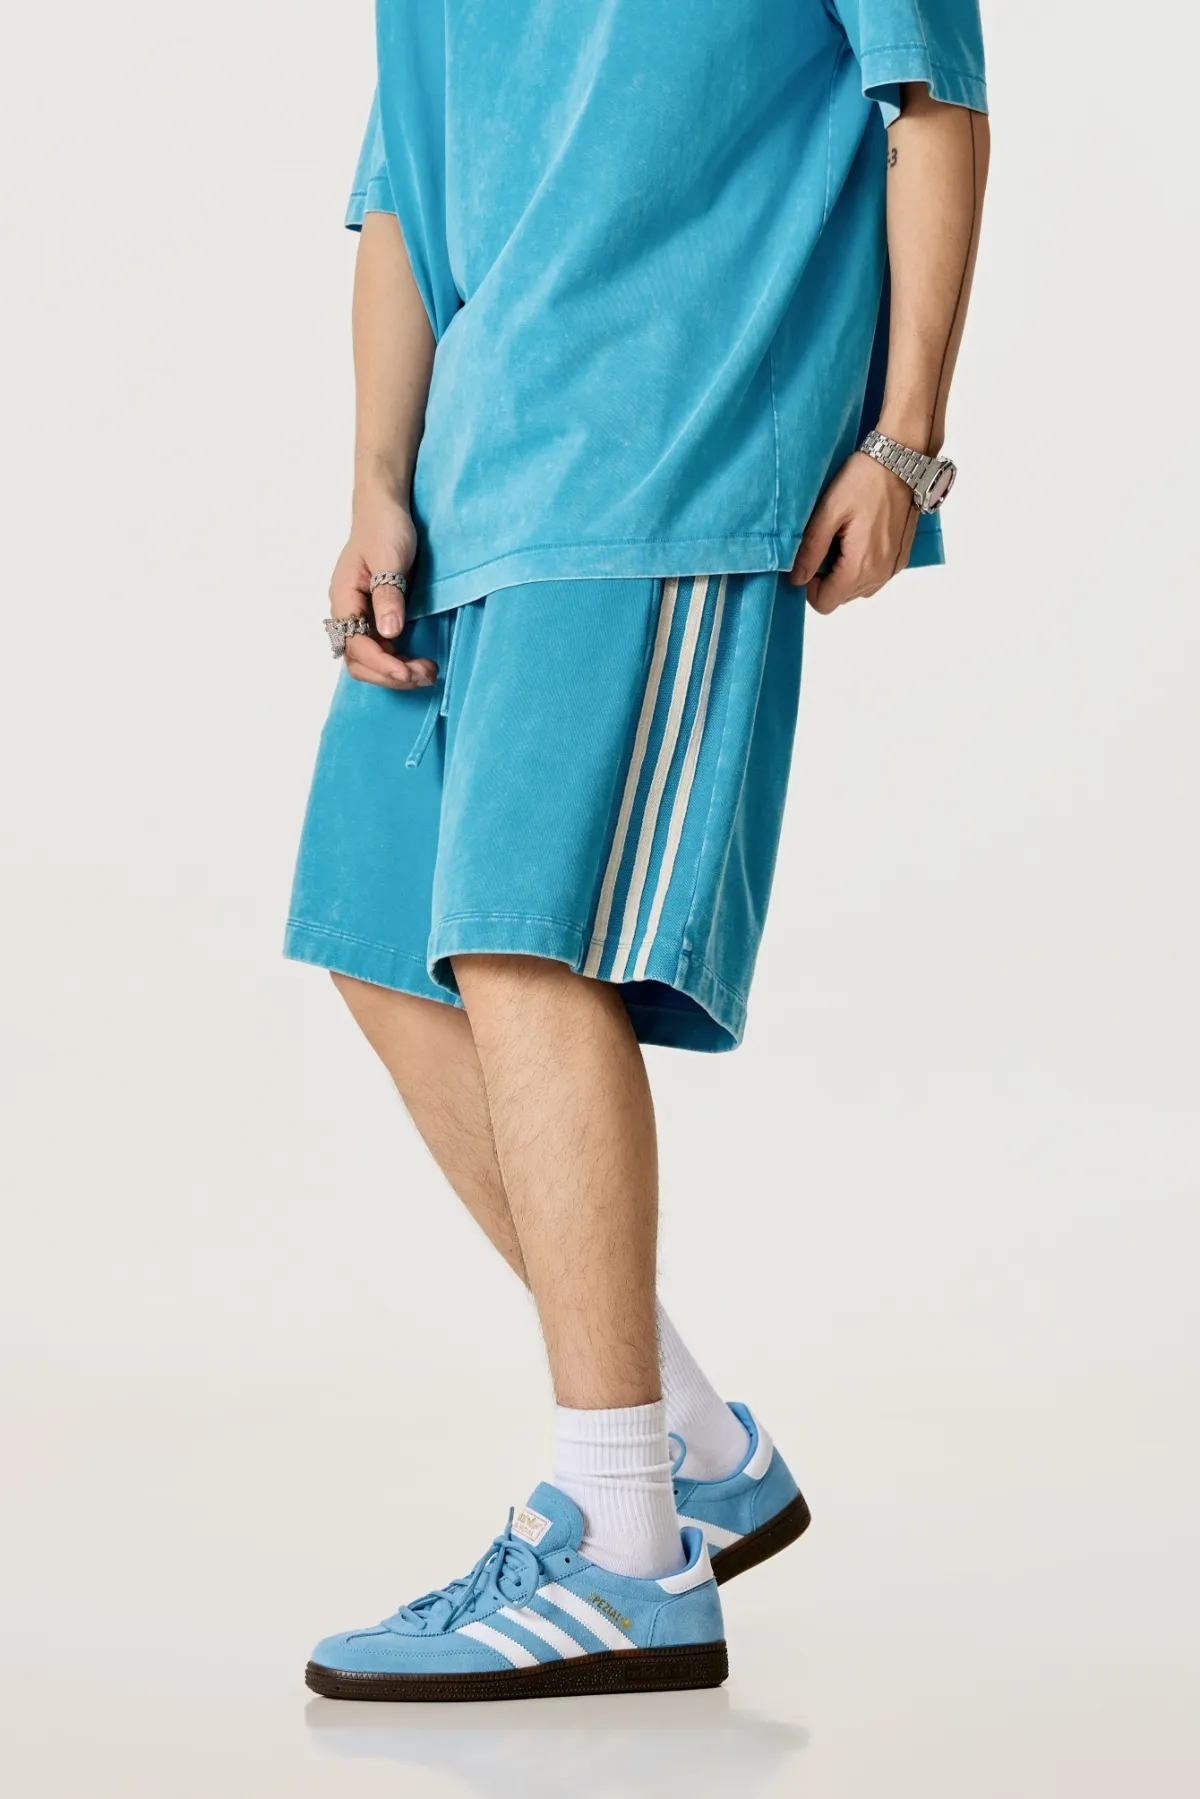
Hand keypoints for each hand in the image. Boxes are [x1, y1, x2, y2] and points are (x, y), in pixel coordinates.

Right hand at [329, 486, 435, 687]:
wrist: (385, 510)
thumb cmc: (384, 528)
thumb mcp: (389, 558)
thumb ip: (388, 595)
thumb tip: (389, 632)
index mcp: (344, 598)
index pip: (355, 644)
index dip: (381, 663)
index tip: (408, 672)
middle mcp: (348, 613)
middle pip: (358, 660)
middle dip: (389, 675)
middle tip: (424, 676)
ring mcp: (361, 617)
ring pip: (370, 661)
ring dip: (396, 673)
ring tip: (428, 673)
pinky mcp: (376, 618)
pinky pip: (383, 651)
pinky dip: (400, 662)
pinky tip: (422, 663)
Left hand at [788, 453, 919, 613]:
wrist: (902, 461)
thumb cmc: (864, 480)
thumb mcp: (828, 512)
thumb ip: (811, 550)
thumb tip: (796, 579)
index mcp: (860, 566)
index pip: (825, 603)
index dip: (810, 586)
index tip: (809, 559)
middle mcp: (880, 574)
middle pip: (841, 598)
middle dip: (827, 578)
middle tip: (826, 543)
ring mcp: (893, 568)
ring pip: (858, 590)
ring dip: (845, 573)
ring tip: (843, 539)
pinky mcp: (900, 558)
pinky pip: (874, 577)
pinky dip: (862, 566)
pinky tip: (859, 538)